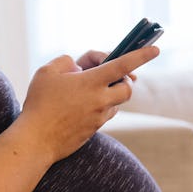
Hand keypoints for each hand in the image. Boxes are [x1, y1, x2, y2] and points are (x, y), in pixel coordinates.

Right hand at [18, 45, 158, 161]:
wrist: (35, 141)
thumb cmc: (39, 104)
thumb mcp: (47, 72)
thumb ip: (66, 61)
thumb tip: (78, 67)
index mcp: (92, 82)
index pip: (123, 65)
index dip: (141, 55)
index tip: (156, 50)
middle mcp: (100, 100)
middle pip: (128, 88)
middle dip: (124, 80)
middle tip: (108, 77)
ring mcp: (98, 117)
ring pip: (116, 104)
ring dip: (109, 95)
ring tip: (85, 92)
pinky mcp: (94, 130)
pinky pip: (104, 116)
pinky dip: (98, 108)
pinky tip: (79, 107)